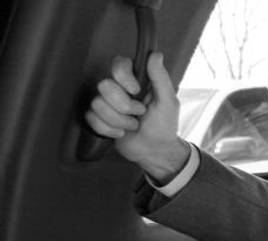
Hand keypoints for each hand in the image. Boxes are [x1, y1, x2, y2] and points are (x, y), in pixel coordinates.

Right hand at [85, 52, 189, 182]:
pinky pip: (91, 118)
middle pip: (104, 85)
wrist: (154, 151)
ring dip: (119, 120)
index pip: (119, 64)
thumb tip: (156, 54)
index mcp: (137, 81)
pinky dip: (109, 129)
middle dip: (124, 105)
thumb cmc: (164, 126)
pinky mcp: (98, 118)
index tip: (136, 90)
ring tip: (133, 125)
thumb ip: (160, 78)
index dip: (123, 77)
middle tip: (140, 113)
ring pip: (97, 103)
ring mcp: (107, 103)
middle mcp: (120, 89)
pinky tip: (121, 132)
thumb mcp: (168, 102)